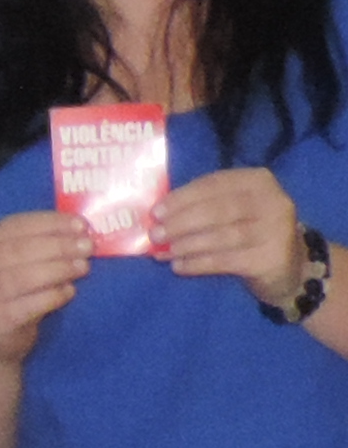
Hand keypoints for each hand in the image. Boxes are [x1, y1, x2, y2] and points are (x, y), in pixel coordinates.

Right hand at [0, 209, 95, 363]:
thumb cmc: (16, 291)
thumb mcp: (19, 261)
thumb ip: (39, 243)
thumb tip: (80, 230)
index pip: (14, 225)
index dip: (49, 223)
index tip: (81, 224)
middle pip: (15, 250)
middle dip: (57, 246)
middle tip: (87, 246)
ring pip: (19, 277)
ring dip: (56, 269)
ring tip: (83, 267)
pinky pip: (25, 307)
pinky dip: (51, 297)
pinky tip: (69, 292)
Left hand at [161, 165, 312, 310]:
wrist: (292, 266)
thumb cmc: (250, 230)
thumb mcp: (233, 209)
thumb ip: (203, 204)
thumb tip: (157, 214)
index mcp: (258, 181)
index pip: (215, 184)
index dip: (182, 197)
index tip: (156, 211)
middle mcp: (272, 202)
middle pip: (218, 210)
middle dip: (181, 222)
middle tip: (155, 234)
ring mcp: (276, 231)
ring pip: (223, 236)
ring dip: (187, 245)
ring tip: (162, 252)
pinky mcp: (273, 258)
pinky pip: (227, 260)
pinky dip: (199, 263)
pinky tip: (179, 267)